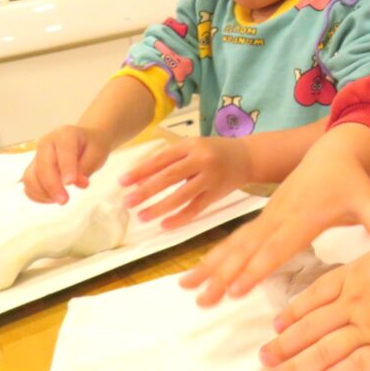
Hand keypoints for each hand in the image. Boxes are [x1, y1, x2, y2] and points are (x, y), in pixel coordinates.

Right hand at [23, 125, 110, 203]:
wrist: (84, 141)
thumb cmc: (92, 146)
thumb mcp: (97, 153)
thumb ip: (87, 167)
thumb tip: (75, 183)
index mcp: (65, 134)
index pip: (63, 151)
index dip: (66, 168)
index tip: (70, 183)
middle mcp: (46, 142)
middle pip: (43, 166)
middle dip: (52, 186)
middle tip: (64, 200)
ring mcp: (37, 155)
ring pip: (30, 177)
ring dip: (43, 192)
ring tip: (61, 199)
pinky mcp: (33, 168)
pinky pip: (28, 184)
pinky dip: (36, 194)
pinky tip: (51, 199)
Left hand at [118, 137, 252, 228]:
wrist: (247, 157)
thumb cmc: (214, 151)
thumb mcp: (193, 147)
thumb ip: (171, 159)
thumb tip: (141, 179)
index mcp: (191, 146)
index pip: (161, 159)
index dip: (141, 171)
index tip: (122, 182)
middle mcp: (201, 160)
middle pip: (169, 177)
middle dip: (146, 191)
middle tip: (127, 203)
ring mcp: (210, 178)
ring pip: (181, 196)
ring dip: (159, 208)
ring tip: (142, 216)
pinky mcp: (217, 194)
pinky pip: (195, 208)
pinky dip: (179, 218)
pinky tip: (164, 224)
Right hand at [179, 123, 369, 306]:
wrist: (334, 151)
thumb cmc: (352, 180)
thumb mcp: (369, 199)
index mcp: (304, 216)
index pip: (277, 246)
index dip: (256, 267)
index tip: (236, 288)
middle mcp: (280, 217)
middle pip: (248, 249)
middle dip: (224, 274)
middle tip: (203, 299)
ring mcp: (268, 217)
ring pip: (235, 245)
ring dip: (211, 267)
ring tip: (187, 289)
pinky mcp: (263, 219)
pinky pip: (235, 240)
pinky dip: (214, 257)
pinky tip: (197, 275)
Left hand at [258, 227, 369, 370]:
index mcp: (360, 273)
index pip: (317, 294)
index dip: (295, 310)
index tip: (278, 323)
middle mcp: (357, 303)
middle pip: (311, 326)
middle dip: (284, 344)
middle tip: (265, 358)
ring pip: (324, 351)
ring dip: (297, 368)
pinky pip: (356, 368)